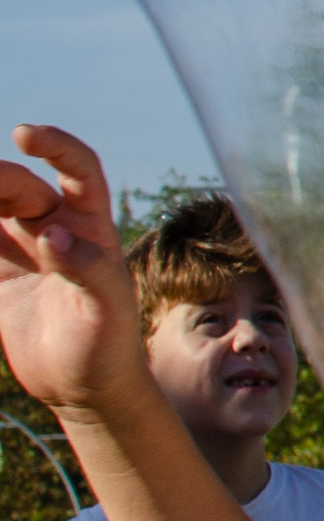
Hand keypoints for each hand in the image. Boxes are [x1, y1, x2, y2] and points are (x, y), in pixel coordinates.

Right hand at [0, 126, 148, 418]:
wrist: (84, 387)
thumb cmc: (110, 345)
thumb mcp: (107, 309)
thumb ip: (87, 269)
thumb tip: (53, 234)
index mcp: (91, 226)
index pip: (78, 170)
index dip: (56, 146)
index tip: (24, 133)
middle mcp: (53, 226)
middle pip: (16, 185)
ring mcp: (19, 247)